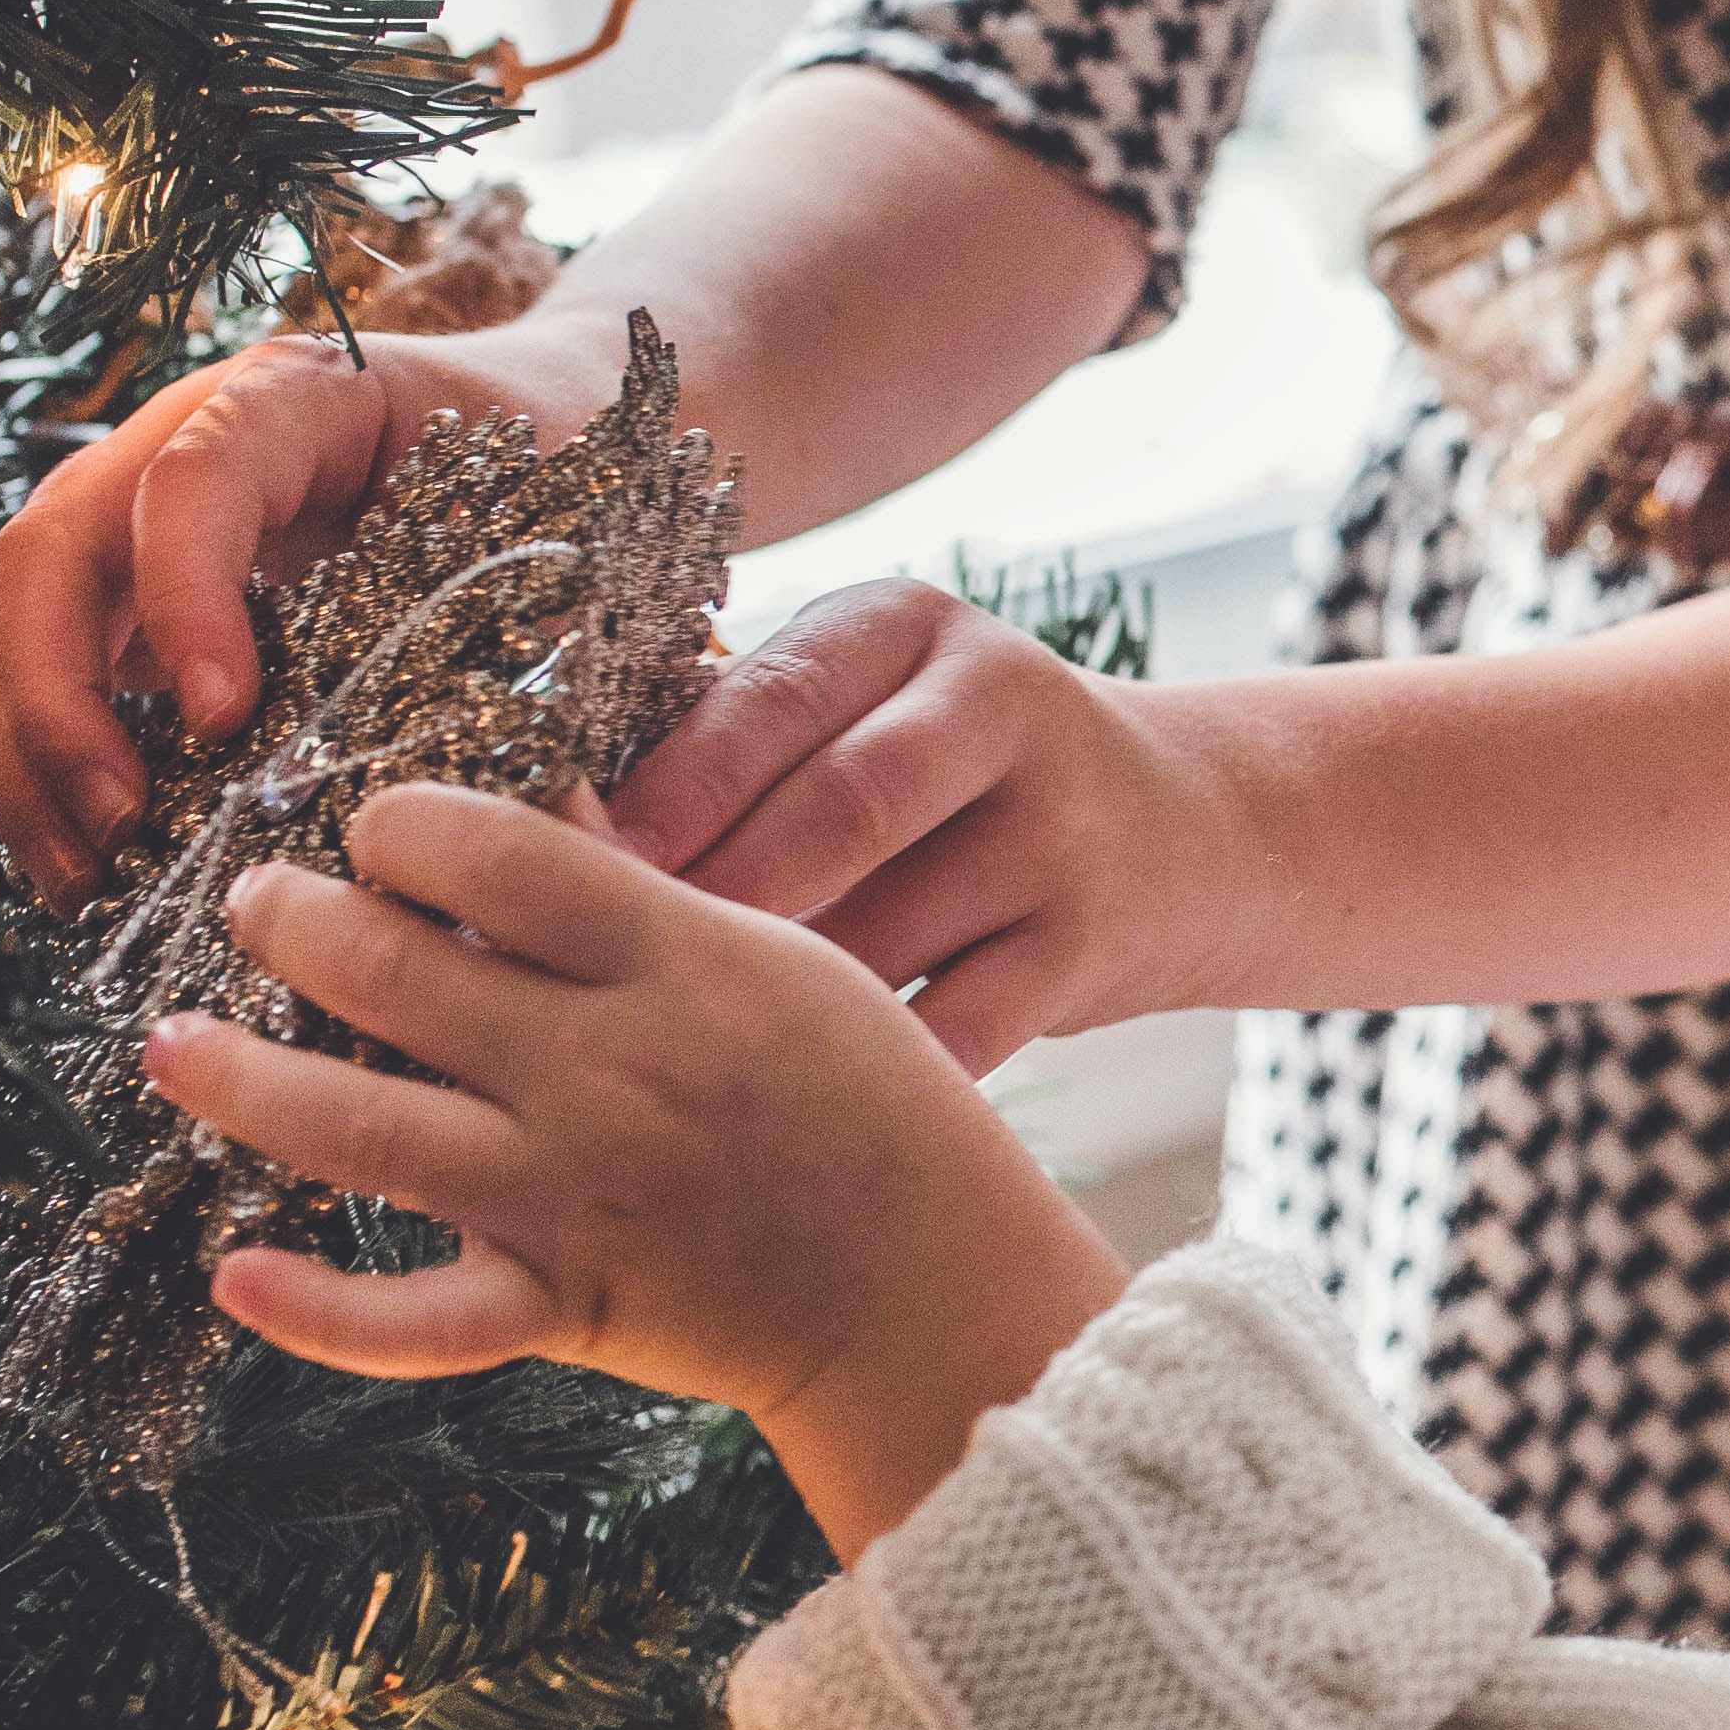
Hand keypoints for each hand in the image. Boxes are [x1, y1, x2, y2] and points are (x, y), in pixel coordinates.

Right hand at [0, 318, 635, 898]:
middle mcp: (182, 443)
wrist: (542, 426)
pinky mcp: (124, 597)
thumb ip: (513, 627)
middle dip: (57, 700)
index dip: (183, 597)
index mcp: (297, 398)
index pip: (191, 477)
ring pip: (8, 619)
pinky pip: (37, 674)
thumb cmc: (549, 478)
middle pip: (52, 550)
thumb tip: (494, 800)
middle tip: (121, 826)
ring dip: (22, 755)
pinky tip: (85, 867)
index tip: (225, 720)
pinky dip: (36, 772)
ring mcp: (133, 518)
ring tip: (86, 875)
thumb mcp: (551, 526)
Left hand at [143, 783, 1127, 1550]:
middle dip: (292, 920)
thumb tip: (524, 817)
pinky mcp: (560, 1306)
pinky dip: (313, 1311)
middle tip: (256, 903)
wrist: (932, 1289)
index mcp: (676, 966)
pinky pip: (410, 1321)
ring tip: (172, 1043)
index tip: (378, 826)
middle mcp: (607, 1073)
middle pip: (396, 970)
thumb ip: (648, 902)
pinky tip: (235, 1273)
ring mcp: (572, 1196)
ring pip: (358, 1127)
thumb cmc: (874, 1108)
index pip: (495, 854)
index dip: (404, 823)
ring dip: (240, 1079)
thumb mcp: (786, 964)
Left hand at [604, 579, 1231, 1072]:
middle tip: (605, 976)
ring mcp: (1061, 830)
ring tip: (670, 1051)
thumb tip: (545, 825)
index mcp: (912, 625)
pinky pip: (955, 1033)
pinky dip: (865, 1076)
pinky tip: (787, 1104)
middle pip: (841, 810)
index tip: (570, 871)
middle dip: (715, 899)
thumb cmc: (949, 776)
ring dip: (775, 1005)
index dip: (668, 791)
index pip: (774, 698)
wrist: (1185, 828)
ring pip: (888, 936)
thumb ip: (733, 735)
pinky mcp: (1091, 945)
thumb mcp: (865, 701)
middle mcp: (1003, 708)